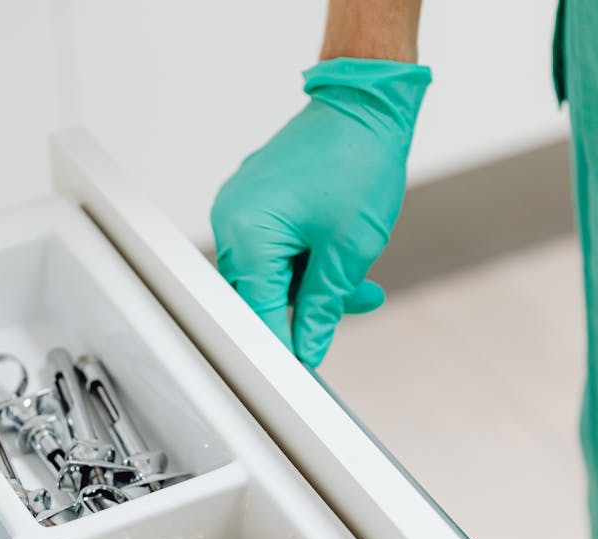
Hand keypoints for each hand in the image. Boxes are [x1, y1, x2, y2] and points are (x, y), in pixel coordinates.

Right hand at [211, 58, 429, 366]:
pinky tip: (338, 254)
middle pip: (258, 293)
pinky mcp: (253, 198)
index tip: (299, 375)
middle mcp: (232, 219)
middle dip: (306, 307)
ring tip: (360, 277)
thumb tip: (307, 349)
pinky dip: (304, 257)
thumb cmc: (358, 162)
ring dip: (311, 281)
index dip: (282, 347)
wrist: (365, 103)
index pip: (257, 312)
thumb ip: (321, 306)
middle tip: (354, 304)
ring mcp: (239, 206)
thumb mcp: (347, 250)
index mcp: (248, 234)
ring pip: (269, 272)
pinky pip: (271, 245)